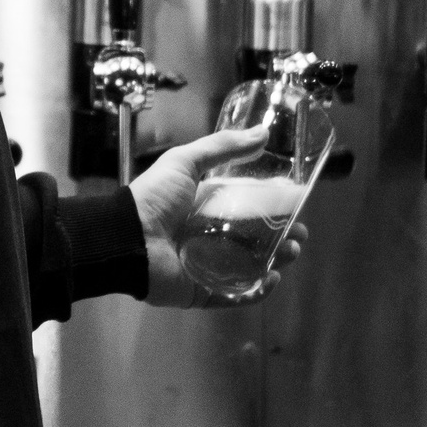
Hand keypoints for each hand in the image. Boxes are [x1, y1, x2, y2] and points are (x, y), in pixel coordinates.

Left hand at [130, 122, 308, 310]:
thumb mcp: (186, 162)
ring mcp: (206, 266)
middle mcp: (207, 236)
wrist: (126, 238)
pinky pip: (234, 294)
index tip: (295, 204)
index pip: (245, 207)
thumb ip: (222, 147)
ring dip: (275, 261)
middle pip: (253, 239)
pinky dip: (256, 291)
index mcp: (203, 207)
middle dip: (280, 237)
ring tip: (291, 252)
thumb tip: (264, 132)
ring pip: (250, 267)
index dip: (272, 207)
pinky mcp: (202, 291)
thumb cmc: (154, 198)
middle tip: (300, 235)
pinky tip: (271, 279)